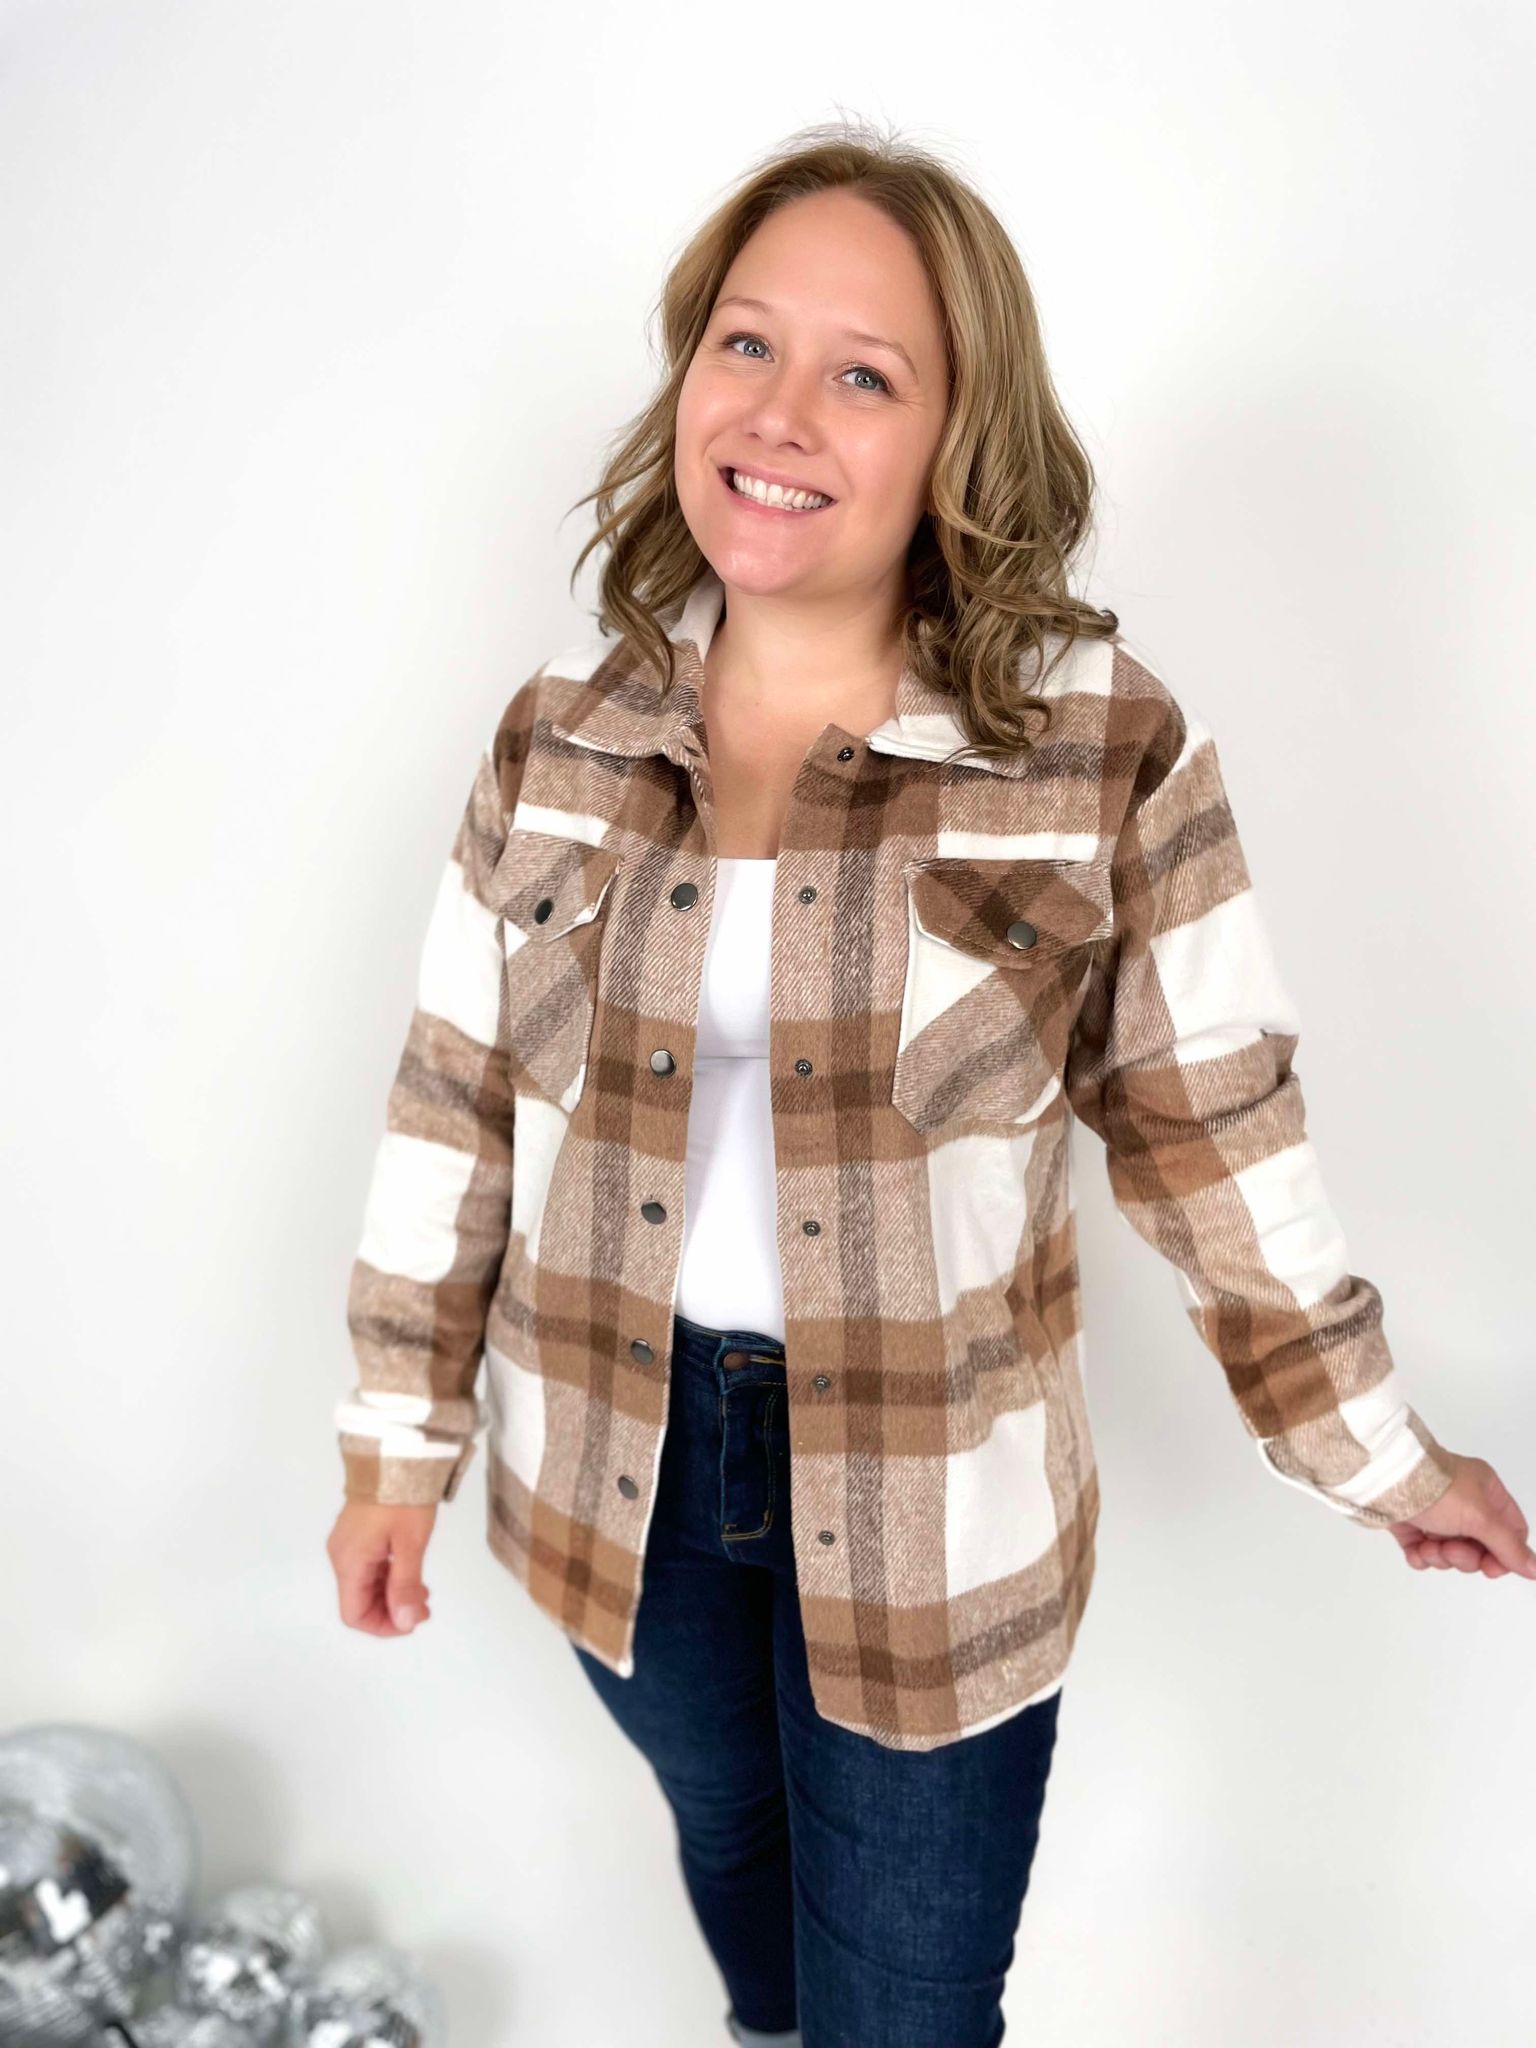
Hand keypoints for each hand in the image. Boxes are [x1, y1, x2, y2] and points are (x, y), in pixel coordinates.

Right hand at [327, 1501, 437, 1635]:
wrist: (396, 1453)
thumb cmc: (403, 1496)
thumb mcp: (411, 1543)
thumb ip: (406, 1584)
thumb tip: (405, 1622)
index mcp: (349, 1561)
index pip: (354, 1614)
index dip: (383, 1626)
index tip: (412, 1621)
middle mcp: (342, 1556)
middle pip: (359, 1601)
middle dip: (392, 1611)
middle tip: (424, 1608)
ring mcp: (348, 1544)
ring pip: (365, 1585)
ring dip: (392, 1595)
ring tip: (423, 1592)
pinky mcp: (357, 1534)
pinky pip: (368, 1567)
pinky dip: (388, 1577)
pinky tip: (411, 1574)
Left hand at [1386, 1453, 1535, 1579]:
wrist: (1383, 1480)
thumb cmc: (1437, 1491)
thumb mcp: (1480, 1517)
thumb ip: (1508, 1546)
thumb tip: (1535, 1569)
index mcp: (1486, 1491)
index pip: (1510, 1530)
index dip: (1504, 1554)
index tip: (1491, 1568)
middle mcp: (1463, 1501)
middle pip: (1480, 1546)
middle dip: (1465, 1555)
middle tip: (1451, 1549)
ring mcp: (1436, 1514)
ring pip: (1451, 1552)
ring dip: (1440, 1556)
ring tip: (1428, 1545)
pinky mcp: (1410, 1524)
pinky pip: (1424, 1552)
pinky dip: (1420, 1555)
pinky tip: (1415, 1548)